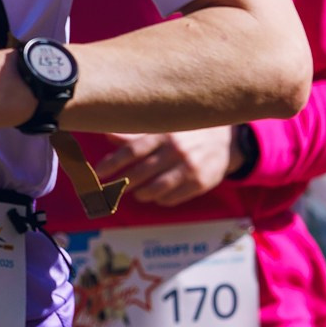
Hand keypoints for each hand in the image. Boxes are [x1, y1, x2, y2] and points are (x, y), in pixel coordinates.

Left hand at [92, 126, 237, 203]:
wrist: (227, 139)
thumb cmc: (187, 132)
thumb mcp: (164, 126)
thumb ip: (136, 133)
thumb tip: (107, 134)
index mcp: (164, 133)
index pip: (132, 150)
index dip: (112, 164)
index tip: (98, 173)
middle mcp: (176, 150)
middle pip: (141, 172)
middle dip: (122, 183)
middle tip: (112, 189)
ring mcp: (190, 168)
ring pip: (157, 189)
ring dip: (141, 194)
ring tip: (136, 194)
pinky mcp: (201, 183)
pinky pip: (173, 198)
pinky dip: (161, 199)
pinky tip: (156, 196)